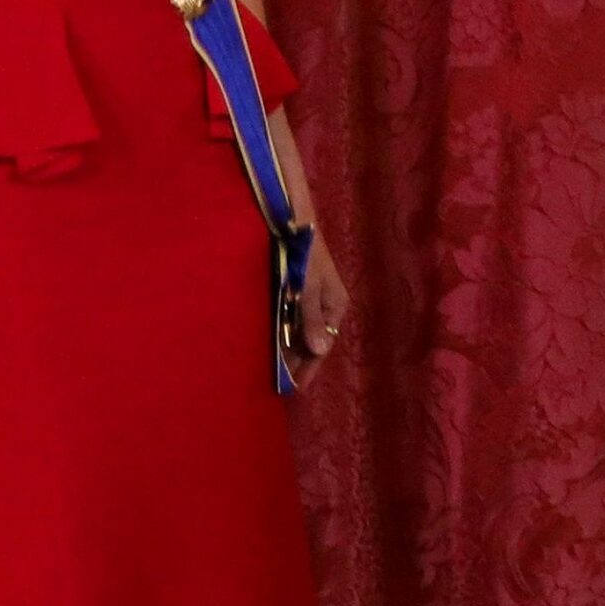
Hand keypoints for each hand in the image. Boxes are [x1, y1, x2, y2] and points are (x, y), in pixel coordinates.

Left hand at [286, 226, 348, 391]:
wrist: (293, 218)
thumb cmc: (305, 253)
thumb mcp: (308, 288)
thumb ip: (311, 319)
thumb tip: (319, 350)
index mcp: (335, 305)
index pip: (322, 345)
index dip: (308, 367)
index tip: (294, 387)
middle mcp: (325, 304)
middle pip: (311, 340)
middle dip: (296, 360)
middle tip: (278, 381)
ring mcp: (310, 297)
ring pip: (299, 329)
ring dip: (287, 346)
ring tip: (271, 367)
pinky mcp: (296, 288)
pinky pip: (290, 317)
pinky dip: (281, 330)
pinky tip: (269, 341)